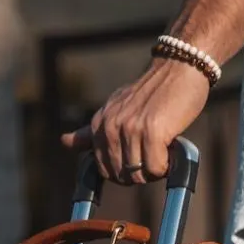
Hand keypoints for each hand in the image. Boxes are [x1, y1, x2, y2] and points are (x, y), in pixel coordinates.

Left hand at [61, 56, 210, 183]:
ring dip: (154, 171)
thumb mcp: (116, 109)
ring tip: (163, 150)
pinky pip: (156, 168)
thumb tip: (64, 142)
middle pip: (122, 176)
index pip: (103, 169)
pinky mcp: (152, 132)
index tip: (138, 159)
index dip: (124, 172)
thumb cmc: (152, 93)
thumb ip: (91, 130)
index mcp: (99, 123)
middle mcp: (111, 126)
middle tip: (154, 155)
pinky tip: (171, 148)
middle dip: (140, 174)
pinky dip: (166, 166)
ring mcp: (130, 128)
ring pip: (139, 175)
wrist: (179, 68)